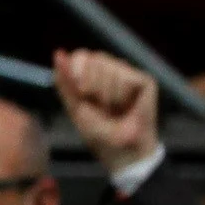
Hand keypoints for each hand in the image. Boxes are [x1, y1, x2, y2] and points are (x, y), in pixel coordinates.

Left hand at [52, 44, 161, 170]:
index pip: (82, 55)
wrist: (121, 150)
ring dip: (107, 95)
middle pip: (96, 58)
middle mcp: (111, 70)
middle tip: (100, 106)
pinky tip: (127, 107)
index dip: (78, 69)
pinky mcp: (145, 81)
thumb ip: (65, 81)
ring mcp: (129, 74)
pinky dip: (122, 96)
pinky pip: (127, 77)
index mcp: (92, 75)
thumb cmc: (98, 131)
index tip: (81, 91)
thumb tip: (58, 53)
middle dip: (92, 86)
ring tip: (114, 110)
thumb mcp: (75, 107)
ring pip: (111, 68)